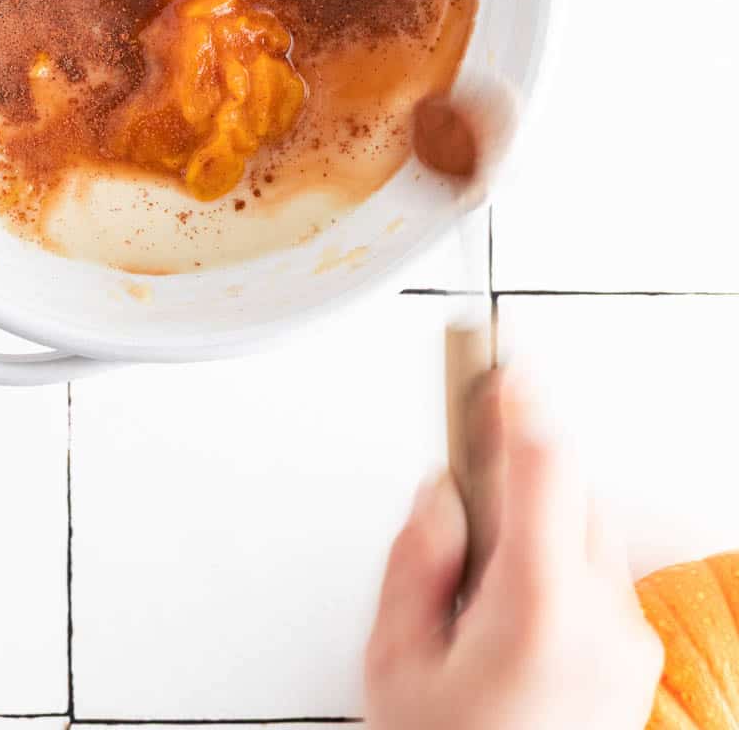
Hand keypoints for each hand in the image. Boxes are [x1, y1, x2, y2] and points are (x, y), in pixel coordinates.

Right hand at [364, 375, 662, 729]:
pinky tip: (507, 619)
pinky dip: (556, 571)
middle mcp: (601, 618)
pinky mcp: (634, 669)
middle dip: (518, 475)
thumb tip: (440, 495)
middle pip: (571, 488)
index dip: (520, 399)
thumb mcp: (395, 663)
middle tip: (463, 500)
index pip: (544, 461)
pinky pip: (597, 580)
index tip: (500, 360)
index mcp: (539, 605)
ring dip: (538, 526)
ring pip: (588, 532)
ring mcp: (626, 647)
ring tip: (479, 589)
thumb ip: (415, 557)